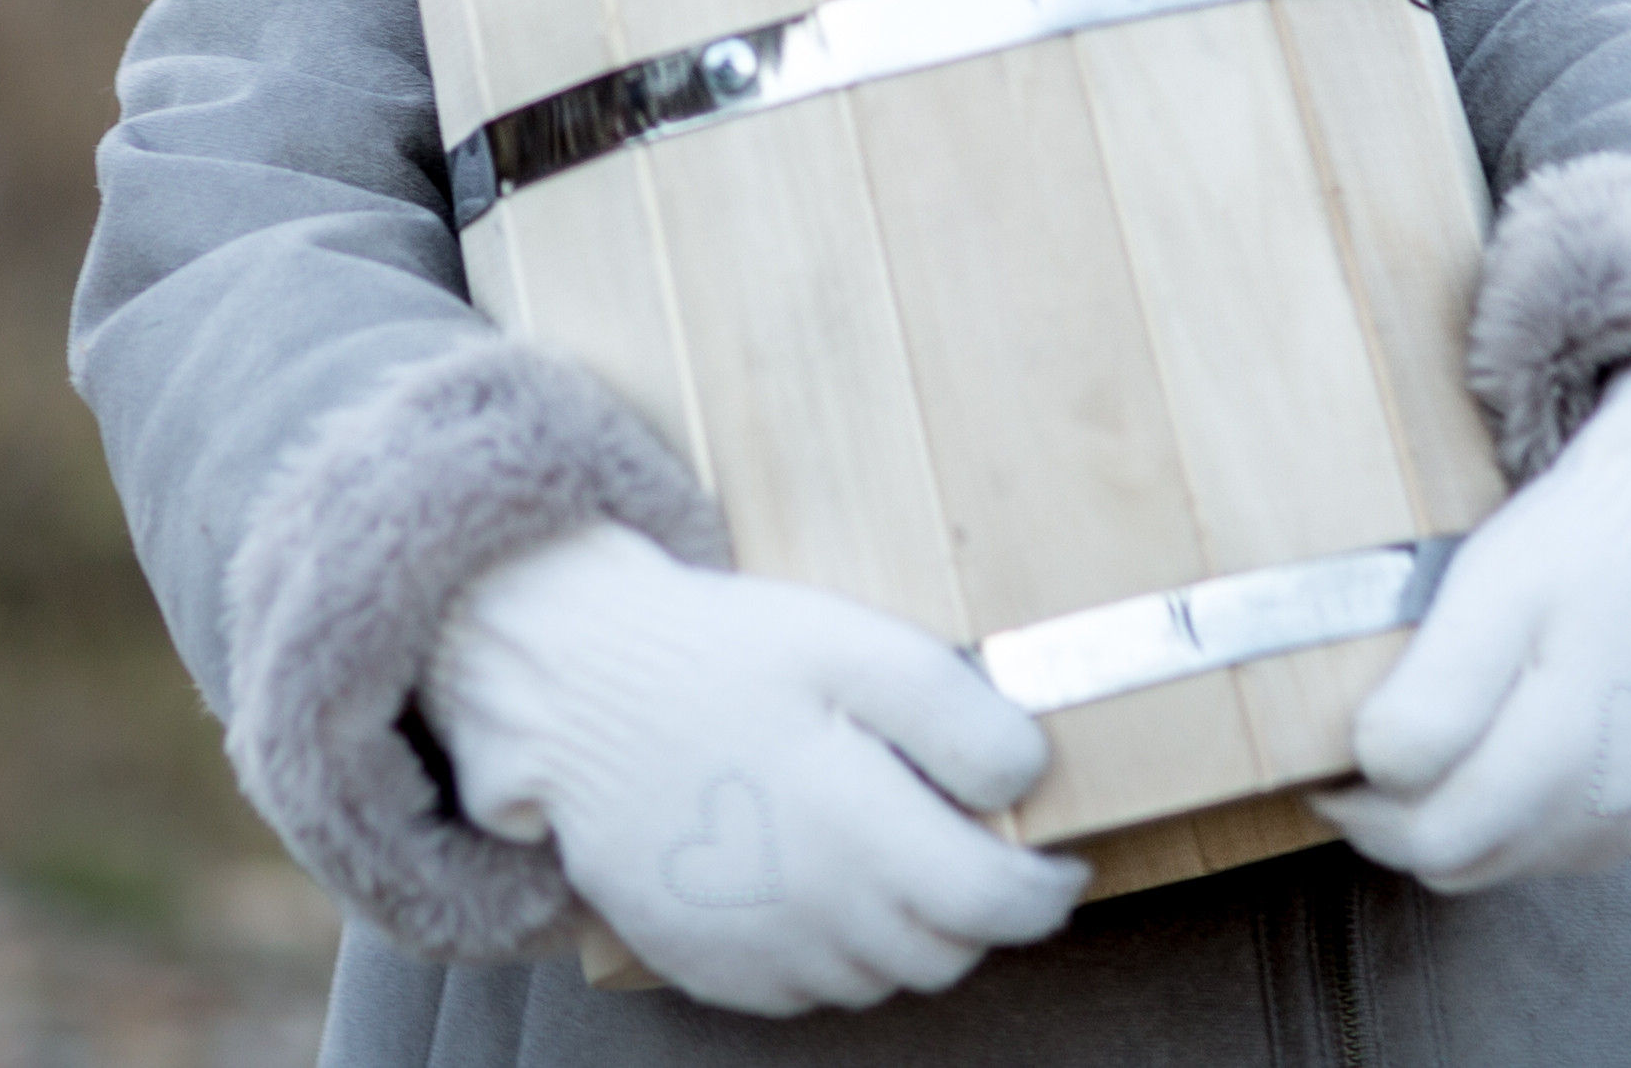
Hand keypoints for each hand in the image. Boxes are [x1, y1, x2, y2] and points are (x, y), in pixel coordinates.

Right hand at [419, 524, 1087, 1012]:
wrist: (575, 692)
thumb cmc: (720, 658)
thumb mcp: (851, 644)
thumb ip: (955, 715)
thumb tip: (1029, 777)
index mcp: (856, 831)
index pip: (994, 907)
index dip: (1044, 887)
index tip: (1056, 856)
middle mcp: (811, 914)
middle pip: (946, 953)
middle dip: (979, 908)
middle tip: (969, 841)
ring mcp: (756, 952)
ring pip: (881, 976)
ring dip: (907, 928)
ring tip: (884, 844)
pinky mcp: (711, 968)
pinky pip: (808, 987)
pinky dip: (834, 946)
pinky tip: (814, 872)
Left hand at [1316, 365, 1630, 892]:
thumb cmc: (1594, 538)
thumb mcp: (1493, 585)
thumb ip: (1435, 692)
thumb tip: (1377, 771)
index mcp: (1563, 752)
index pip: (1427, 841)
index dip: (1362, 808)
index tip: (1335, 763)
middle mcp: (1612, 807)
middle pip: (1464, 861)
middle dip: (1406, 818)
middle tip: (1381, 749)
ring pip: (1513, 859)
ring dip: (1469, 818)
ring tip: (1457, 734)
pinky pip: (1569, 846)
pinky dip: (1530, 812)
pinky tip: (1527, 739)